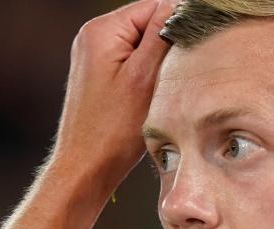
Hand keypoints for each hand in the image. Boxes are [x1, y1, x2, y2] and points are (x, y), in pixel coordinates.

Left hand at [51, 0, 175, 190]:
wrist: (85, 168)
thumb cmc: (113, 130)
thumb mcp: (145, 77)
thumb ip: (161, 34)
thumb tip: (178, 5)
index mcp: (102, 30)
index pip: (154, 6)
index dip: (178, 26)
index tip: (188, 55)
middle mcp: (92, 37)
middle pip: (148, 24)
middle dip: (166, 47)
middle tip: (171, 79)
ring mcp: (93, 56)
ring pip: (142, 45)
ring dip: (157, 64)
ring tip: (156, 92)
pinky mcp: (99, 75)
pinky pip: (132, 63)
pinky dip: (146, 76)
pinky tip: (147, 98)